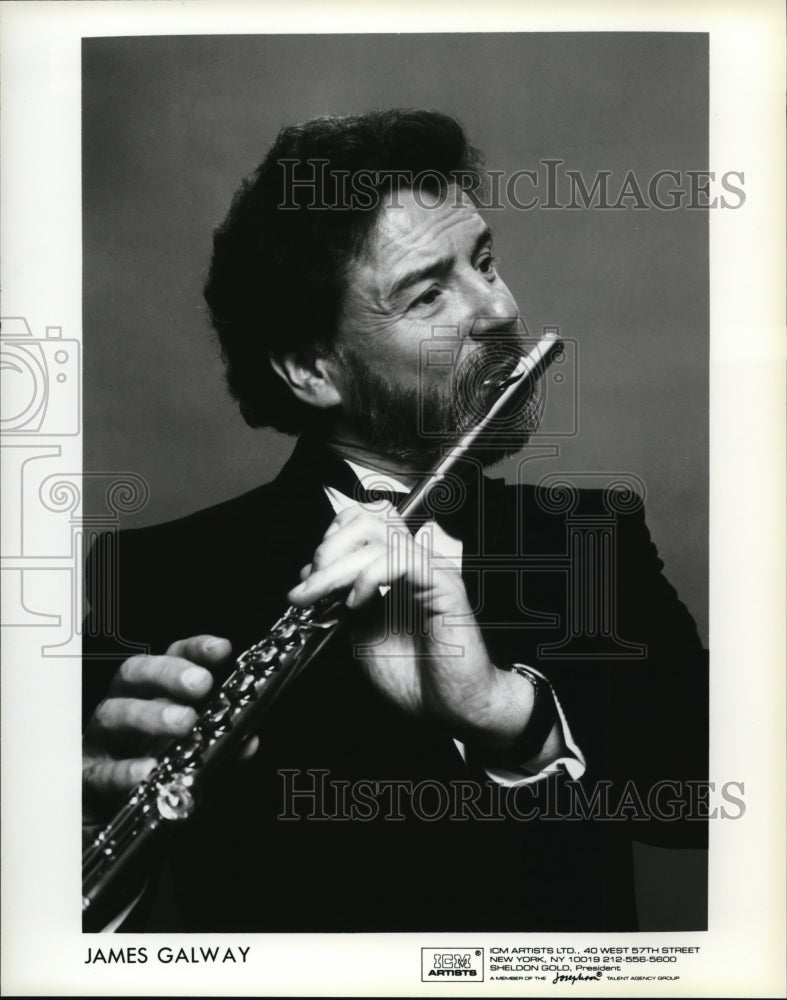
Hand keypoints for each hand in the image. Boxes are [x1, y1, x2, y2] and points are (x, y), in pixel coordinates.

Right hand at [82, 635, 253, 832]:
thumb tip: (249, 741)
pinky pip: (100, 771)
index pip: (169, 658)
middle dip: (169, 674)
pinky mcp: (85, 779)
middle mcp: (122, 709)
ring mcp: (100, 742)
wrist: (111, 829)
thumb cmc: (153, 777)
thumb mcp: (192, 757)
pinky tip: (148, 771)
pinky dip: (124, 770)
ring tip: (184, 723)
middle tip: (201, 684)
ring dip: (150, 715)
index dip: (194, 650)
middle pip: (135, 674)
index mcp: (151, 696)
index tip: (221, 650)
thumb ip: (220, 747)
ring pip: (114, 714)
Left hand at [287, 504, 535, 751]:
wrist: (450, 710)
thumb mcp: (359, 635)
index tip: (307, 581)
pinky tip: (355, 605)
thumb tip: (310, 577)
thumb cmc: (416, 678)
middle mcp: (412, 562)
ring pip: (377, 535)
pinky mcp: (443, 585)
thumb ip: (339, 603)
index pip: (360, 523)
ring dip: (338, 566)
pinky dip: (367, 578)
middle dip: (327, 549)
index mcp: (394, 570)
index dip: (328, 542)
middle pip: (365, 518)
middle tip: (309, 588)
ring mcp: (429, 570)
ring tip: (323, 597)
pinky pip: (399, 560)